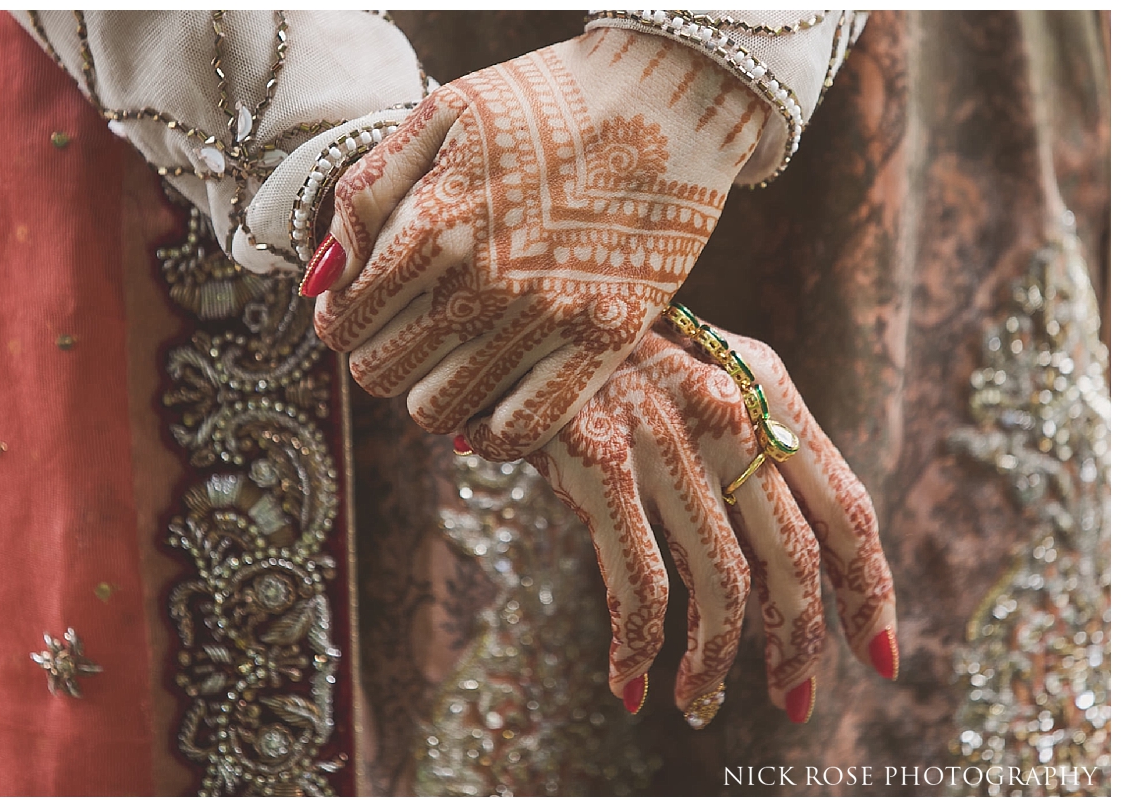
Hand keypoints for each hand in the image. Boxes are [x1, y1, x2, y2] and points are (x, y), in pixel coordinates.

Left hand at [311, 28, 769, 460]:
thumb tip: (317, 281)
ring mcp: (544, 323)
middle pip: (379, 374)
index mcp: (432, 224)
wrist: (668, 98)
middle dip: (382, 351)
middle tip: (415, 323)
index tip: (368, 304)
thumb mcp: (439, 116)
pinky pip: (518, 434)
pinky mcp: (601, 347)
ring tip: (457, 352)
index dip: (343, 318)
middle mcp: (481, 284)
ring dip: (430, 388)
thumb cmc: (545, 100)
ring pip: (435, 413)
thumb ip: (365, 195)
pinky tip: (495, 391)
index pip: (341, 324)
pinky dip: (490, 430)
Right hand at [525, 317, 897, 726]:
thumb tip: (780, 572)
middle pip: (796, 557)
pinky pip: (638, 585)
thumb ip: (746, 449)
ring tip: (696, 700)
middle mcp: (728, 408)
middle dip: (799, 645)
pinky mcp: (596, 459)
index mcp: (765, 385)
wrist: (518, 291)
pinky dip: (640, 648)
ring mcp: (663, 433)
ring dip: (715, 663)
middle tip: (792, 699)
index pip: (848, 505)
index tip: (878, 656)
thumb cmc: (610, 353)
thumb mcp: (696, 376)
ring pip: (724, 583)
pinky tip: (630, 681)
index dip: (870, 590)